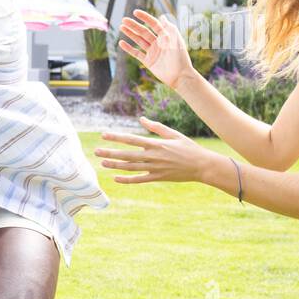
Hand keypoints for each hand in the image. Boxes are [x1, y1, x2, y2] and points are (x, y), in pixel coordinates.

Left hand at [94, 117, 218, 184]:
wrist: (203, 166)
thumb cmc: (189, 148)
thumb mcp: (174, 134)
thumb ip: (156, 127)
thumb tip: (141, 119)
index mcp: (156, 144)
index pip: (131, 140)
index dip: (116, 137)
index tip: (104, 135)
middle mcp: (153, 156)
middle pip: (126, 155)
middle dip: (110, 153)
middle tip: (96, 151)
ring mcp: (155, 168)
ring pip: (130, 168)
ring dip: (115, 165)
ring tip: (102, 163)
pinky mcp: (158, 178)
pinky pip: (139, 180)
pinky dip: (126, 180)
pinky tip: (115, 178)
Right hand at [118, 8, 195, 89]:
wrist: (180, 76)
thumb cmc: (180, 58)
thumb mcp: (176, 41)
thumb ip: (168, 29)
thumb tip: (162, 17)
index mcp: (165, 36)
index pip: (153, 24)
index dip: (145, 18)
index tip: (135, 12)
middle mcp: (158, 43)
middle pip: (143, 32)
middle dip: (134, 25)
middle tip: (124, 20)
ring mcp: (152, 52)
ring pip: (139, 40)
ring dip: (130, 34)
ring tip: (121, 27)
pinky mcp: (148, 61)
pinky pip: (136, 53)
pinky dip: (129, 48)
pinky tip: (121, 43)